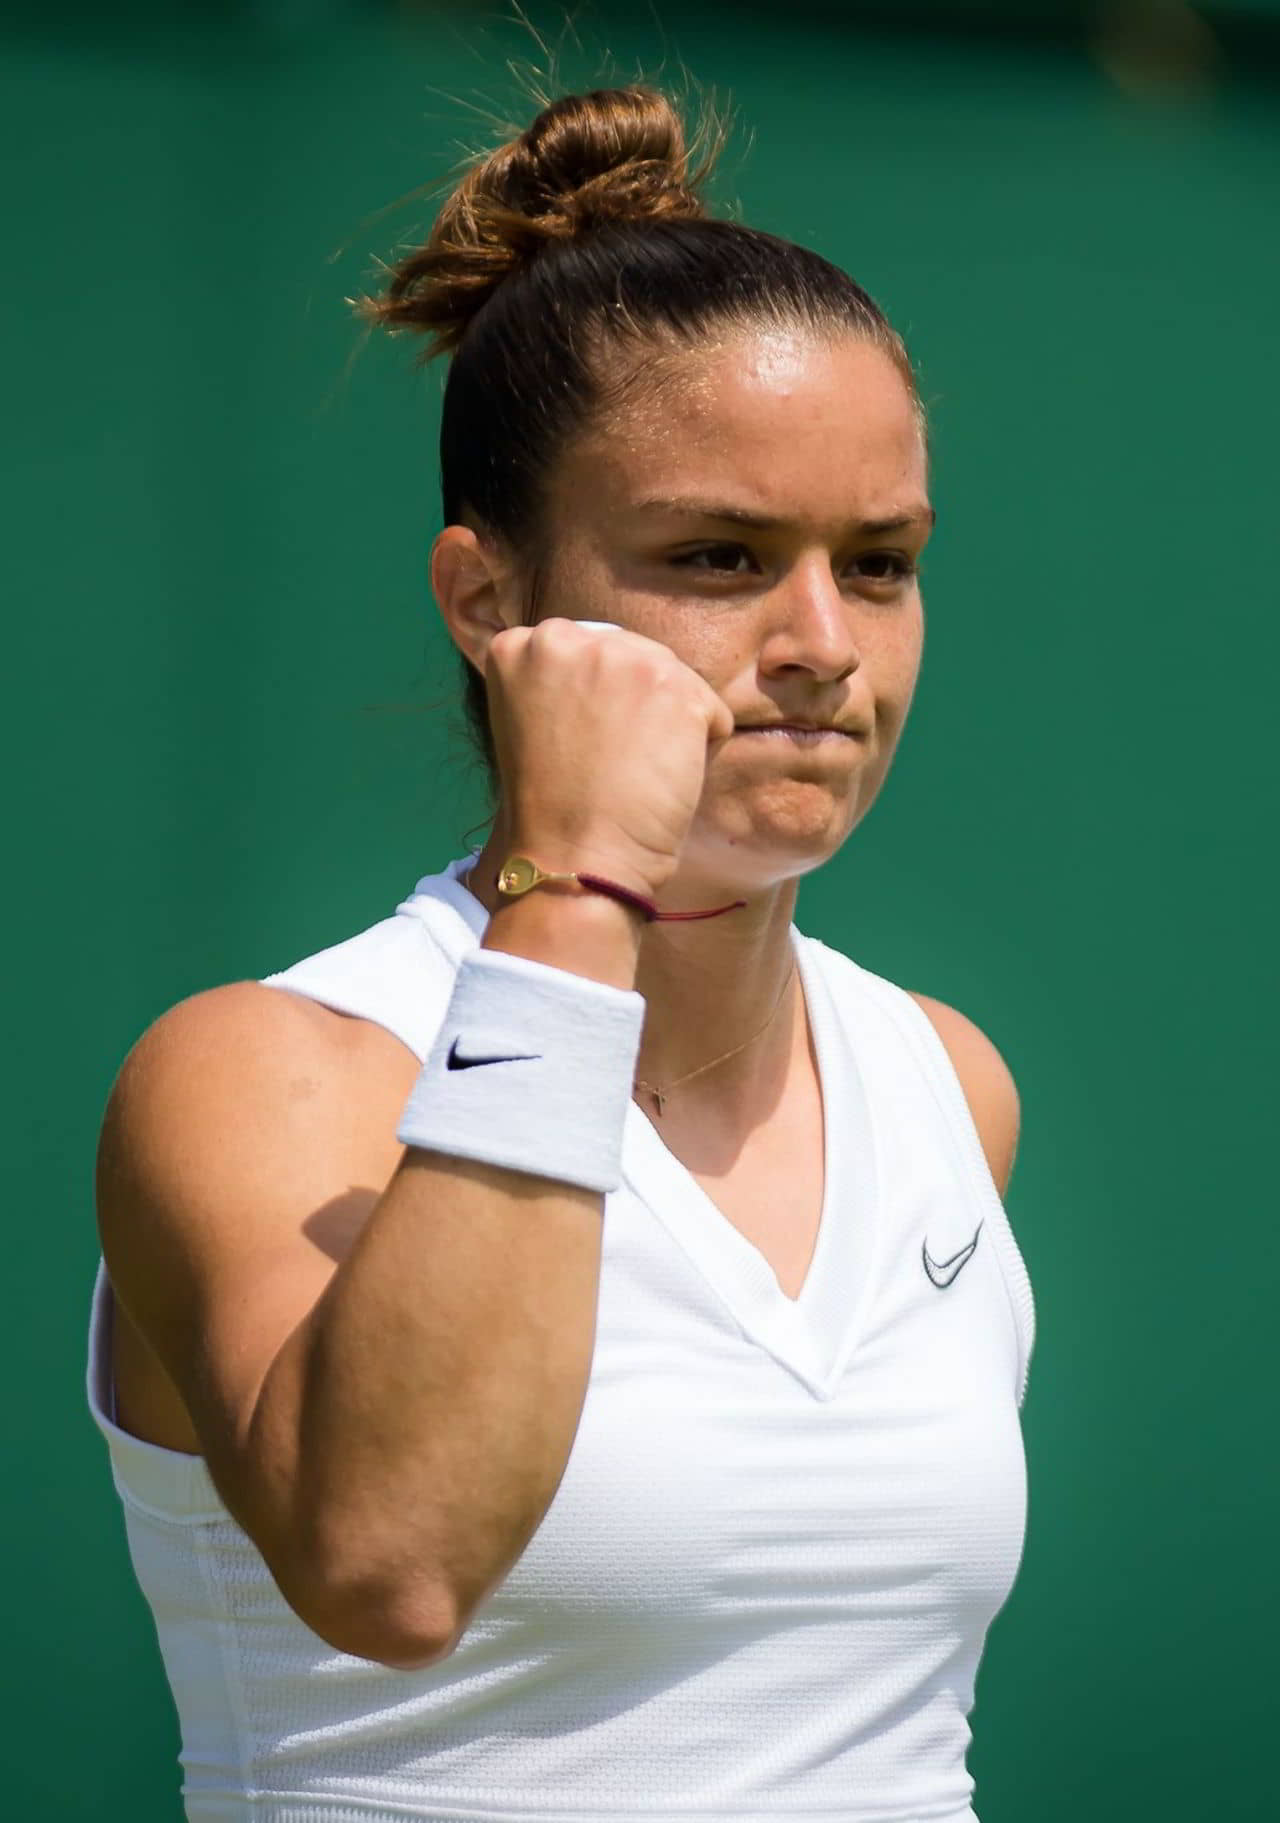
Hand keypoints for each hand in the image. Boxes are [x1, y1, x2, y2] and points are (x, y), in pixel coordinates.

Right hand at [484, 617, 734, 897]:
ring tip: (633, 772)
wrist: (573, 857)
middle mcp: (567, 637)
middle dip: (634, 704)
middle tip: (611, 762)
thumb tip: (619, 674)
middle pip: (632, 655)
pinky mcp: (676, 686)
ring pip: (674, 681)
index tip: (579, 742)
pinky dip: (701, 750)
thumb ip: (563, 681)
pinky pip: (712, 714)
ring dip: (669, 725)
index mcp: (521, 645)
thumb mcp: (531, 721)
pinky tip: (662, 781)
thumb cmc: (550, 808)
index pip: (584, 649)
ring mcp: (624, 656)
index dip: (592, 699)